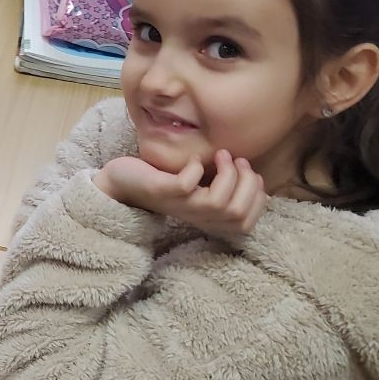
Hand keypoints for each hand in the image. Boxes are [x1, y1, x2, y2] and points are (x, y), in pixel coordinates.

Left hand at [94, 149, 267, 236]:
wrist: (121, 183)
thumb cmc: (164, 181)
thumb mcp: (197, 187)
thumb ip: (220, 187)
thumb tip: (252, 176)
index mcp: (207, 218)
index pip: (245, 224)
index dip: (258, 200)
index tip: (253, 176)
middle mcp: (196, 216)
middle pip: (237, 213)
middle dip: (247, 184)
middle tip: (238, 160)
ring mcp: (179, 205)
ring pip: (218, 203)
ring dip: (228, 174)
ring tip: (221, 155)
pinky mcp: (162, 191)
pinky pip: (186, 185)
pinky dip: (195, 169)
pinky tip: (193, 160)